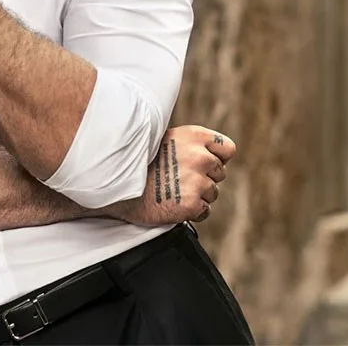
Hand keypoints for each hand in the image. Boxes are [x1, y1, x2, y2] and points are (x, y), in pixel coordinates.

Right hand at [97, 125, 234, 225]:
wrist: (119, 185)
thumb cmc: (140, 161)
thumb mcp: (165, 139)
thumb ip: (190, 144)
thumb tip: (212, 154)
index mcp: (193, 136)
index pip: (228, 148)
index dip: (217, 156)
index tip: (203, 162)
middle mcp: (199, 156)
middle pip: (220, 172)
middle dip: (205, 177)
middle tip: (180, 177)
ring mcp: (197, 181)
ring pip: (212, 193)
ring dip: (198, 195)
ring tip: (173, 189)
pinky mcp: (192, 204)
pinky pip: (204, 211)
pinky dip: (192, 211)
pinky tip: (173, 202)